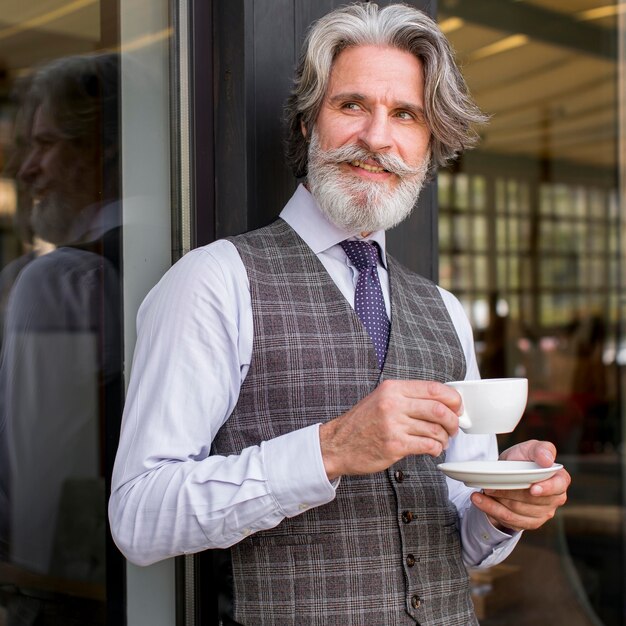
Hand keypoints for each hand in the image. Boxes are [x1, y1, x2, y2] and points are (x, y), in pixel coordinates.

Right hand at [319, 379, 461, 479]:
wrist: (337, 444)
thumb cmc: (362, 423)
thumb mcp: (382, 399)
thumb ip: (408, 397)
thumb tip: (442, 402)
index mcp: (392, 388)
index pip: (434, 388)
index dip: (453, 399)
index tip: (458, 407)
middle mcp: (393, 404)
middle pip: (439, 409)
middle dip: (453, 421)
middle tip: (454, 427)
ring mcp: (393, 425)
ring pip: (436, 430)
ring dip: (445, 438)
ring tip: (442, 441)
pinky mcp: (394, 446)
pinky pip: (428, 446)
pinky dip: (436, 449)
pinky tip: (433, 449)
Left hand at [470, 439, 569, 531]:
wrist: (508, 472)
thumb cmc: (522, 459)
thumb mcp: (530, 448)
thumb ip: (541, 449)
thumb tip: (547, 460)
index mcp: (560, 480)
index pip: (557, 486)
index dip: (546, 488)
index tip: (533, 489)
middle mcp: (554, 499)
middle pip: (531, 500)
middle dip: (510, 492)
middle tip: (491, 484)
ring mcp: (542, 514)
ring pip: (518, 511)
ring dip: (498, 501)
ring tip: (484, 489)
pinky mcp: (527, 523)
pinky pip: (509, 520)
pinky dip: (491, 509)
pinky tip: (479, 500)